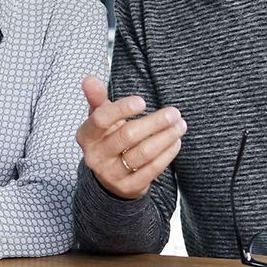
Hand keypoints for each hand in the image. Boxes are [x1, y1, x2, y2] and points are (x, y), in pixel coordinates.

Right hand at [76, 76, 184, 198]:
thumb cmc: (106, 140)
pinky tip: (175, 142)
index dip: (121, 109)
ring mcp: (112, 174)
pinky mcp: (129, 187)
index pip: (101, 120)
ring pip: (143, 153)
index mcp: (86, 136)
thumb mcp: (98, 120)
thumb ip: (96, 98)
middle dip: (154, 123)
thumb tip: (89, 79)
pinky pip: (152, 169)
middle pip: (127, 136)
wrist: (107, 178)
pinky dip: (167, 154)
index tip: (142, 101)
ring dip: (165, 137)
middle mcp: (96, 156)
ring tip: (180, 125)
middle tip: (174, 112)